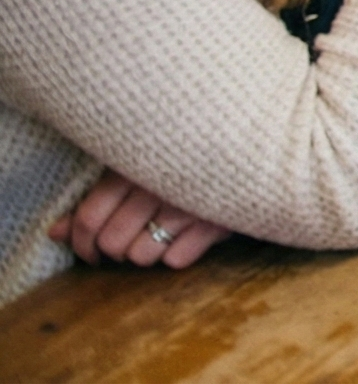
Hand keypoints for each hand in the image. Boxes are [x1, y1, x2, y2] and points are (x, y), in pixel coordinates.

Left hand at [49, 170, 228, 269]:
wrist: (248, 150)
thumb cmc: (179, 161)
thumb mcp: (133, 170)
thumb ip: (93, 202)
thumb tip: (55, 234)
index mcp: (131, 168)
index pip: (88, 218)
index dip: (80, 243)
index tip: (88, 251)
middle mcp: (157, 187)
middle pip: (112, 243)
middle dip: (114, 250)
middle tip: (127, 241)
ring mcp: (188, 206)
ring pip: (141, 256)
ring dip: (145, 253)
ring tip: (158, 235)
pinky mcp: (216, 222)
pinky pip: (176, 260)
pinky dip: (177, 254)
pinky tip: (185, 235)